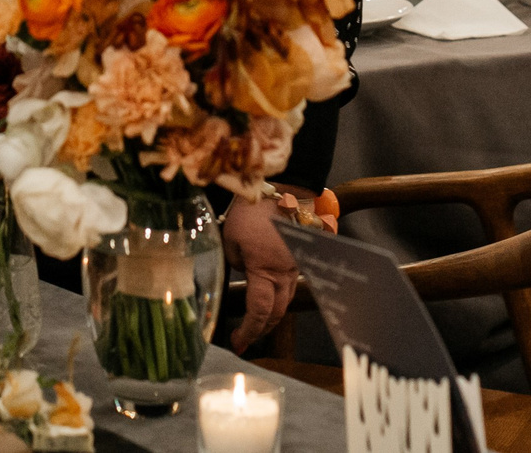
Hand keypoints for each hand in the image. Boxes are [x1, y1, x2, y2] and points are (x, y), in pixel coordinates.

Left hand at [221, 195, 300, 353]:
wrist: (284, 188)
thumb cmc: (254, 211)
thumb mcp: (231, 238)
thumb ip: (234, 260)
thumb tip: (241, 270)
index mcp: (265, 272)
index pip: (259, 312)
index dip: (248, 331)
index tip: (238, 342)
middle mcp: (284, 274)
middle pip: (276, 313)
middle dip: (261, 330)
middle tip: (246, 340)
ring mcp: (295, 266)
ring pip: (285, 301)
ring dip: (271, 315)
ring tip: (256, 323)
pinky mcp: (299, 257)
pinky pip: (289, 285)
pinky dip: (279, 297)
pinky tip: (269, 296)